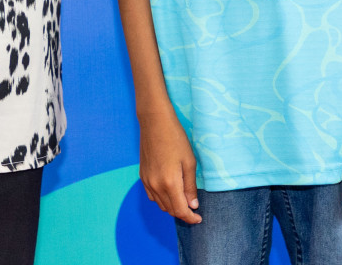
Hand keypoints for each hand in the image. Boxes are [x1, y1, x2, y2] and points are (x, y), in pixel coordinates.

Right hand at [139, 106, 202, 223]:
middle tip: (193, 210)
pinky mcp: (142, 176)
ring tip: (183, 201)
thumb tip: (192, 205)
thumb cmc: (175, 139)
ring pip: (160, 204)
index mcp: (170, 183)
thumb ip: (190, 187)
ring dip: (172, 207)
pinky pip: (152, 196)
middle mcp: (156, 186)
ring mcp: (147, 181)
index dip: (190, 218)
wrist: (155, 123)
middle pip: (170, 210)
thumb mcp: (189, 162)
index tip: (198, 218)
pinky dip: (162, 200)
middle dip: (182, 213)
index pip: (180, 210)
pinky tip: (170, 193)